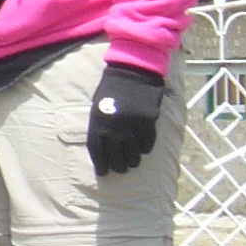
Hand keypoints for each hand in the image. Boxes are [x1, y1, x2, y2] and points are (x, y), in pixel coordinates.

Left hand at [87, 61, 165, 175]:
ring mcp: (132, 130)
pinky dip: (145, 150)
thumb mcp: (98, 106)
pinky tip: (142, 150)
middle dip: (118, 167)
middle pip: (116, 158)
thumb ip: (99, 126)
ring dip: (132, 162)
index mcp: (98, 125)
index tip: (103, 173)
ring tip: (132, 163)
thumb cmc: (111, 88)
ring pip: (133, 156)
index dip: (100, 165)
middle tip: (120, 169)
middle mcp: (115, 131)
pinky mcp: (148, 126)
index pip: (97, 152)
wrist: (132, 73)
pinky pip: (147, 146)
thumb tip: (103, 146)